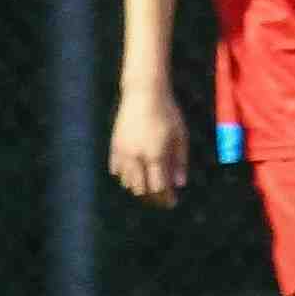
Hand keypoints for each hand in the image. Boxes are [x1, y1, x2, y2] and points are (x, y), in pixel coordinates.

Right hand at [109, 87, 189, 207]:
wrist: (144, 93)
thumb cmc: (168, 113)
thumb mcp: (180, 136)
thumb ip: (180, 161)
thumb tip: (180, 184)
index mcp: (155, 154)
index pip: (158, 187)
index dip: (165, 198)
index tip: (172, 202)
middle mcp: (136, 156)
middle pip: (141, 189)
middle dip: (152, 198)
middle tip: (162, 200)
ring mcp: (122, 152)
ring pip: (127, 182)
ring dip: (139, 188)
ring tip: (150, 188)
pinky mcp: (114, 146)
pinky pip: (116, 170)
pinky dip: (126, 176)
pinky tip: (136, 175)